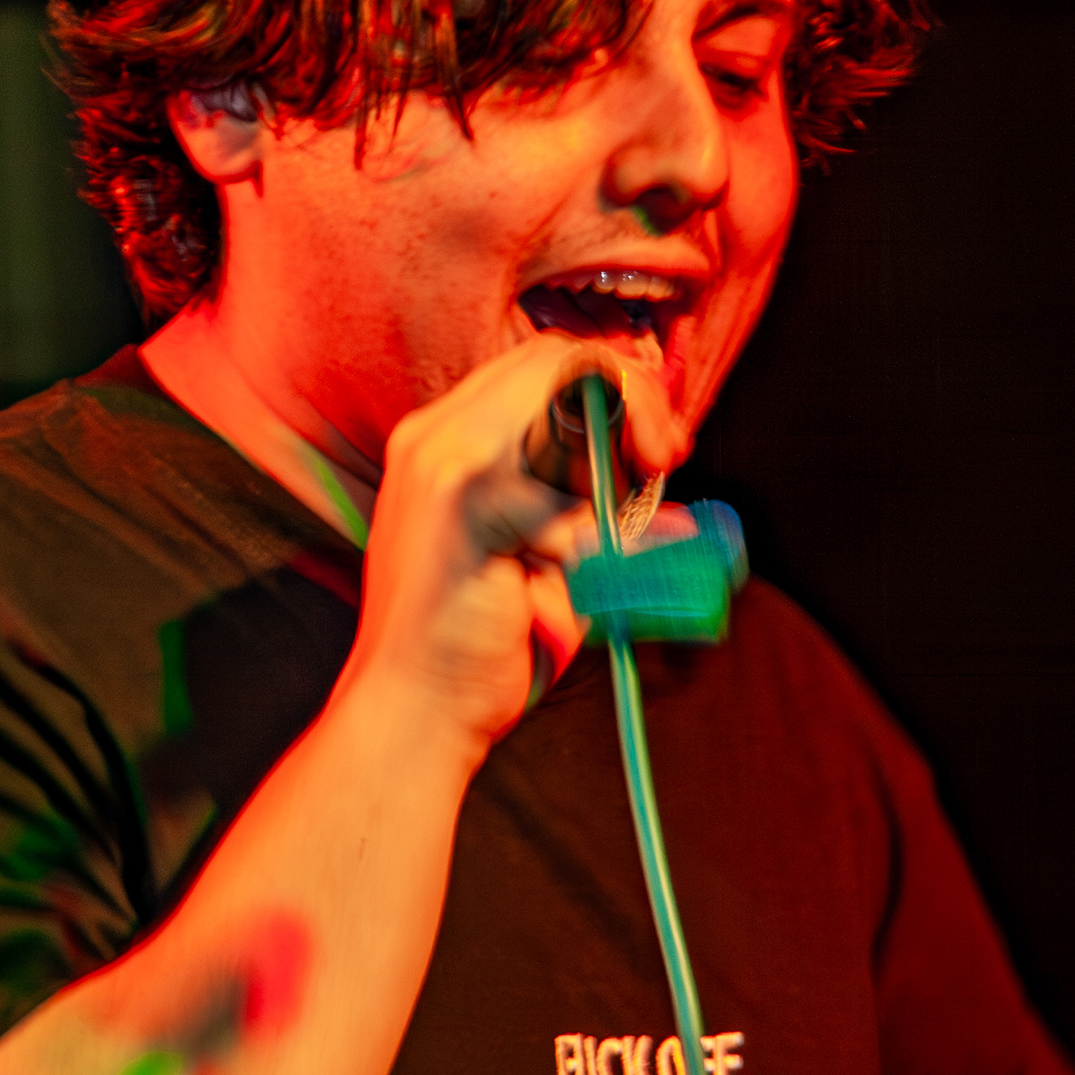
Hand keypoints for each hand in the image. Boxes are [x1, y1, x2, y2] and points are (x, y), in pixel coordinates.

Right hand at [340, 332, 689, 750]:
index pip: (545, 364)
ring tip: (599, 539)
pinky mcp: (460, 500)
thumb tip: (663, 479)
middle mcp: (435, 435)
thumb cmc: (481, 645)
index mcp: (446, 439)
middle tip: (664, 461)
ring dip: (605, 472)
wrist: (411, 714)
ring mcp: (441, 460)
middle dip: (633, 402)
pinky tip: (565, 577)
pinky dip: (585, 537)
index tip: (659, 448)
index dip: (618, 390)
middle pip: (557, 360)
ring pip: (561, 405)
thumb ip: (589, 504)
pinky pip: (561, 490)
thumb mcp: (543, 553)